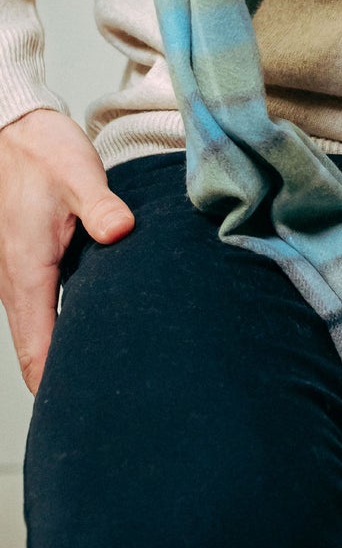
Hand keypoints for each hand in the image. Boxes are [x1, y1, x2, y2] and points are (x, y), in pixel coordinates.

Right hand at [0, 107, 133, 393]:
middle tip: (111, 407)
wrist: (15, 130)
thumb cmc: (42, 153)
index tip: (84, 417)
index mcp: (26, 274)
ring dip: (65, 356)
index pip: (37, 352)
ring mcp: (23, 276)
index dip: (56, 390)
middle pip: (38, 353)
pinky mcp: (33, 263)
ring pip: (41, 333)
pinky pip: (45, 310)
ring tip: (111, 380)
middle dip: (66, 383)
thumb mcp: (77, 175)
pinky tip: (97, 332)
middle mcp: (19, 284)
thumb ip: (101, 207)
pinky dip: (64, 329)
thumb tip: (121, 231)